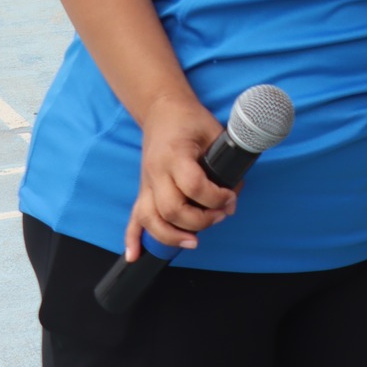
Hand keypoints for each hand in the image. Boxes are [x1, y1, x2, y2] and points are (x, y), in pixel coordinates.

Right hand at [123, 93, 235, 260]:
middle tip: (220, 217)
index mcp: (175, 155)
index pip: (193, 185)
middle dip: (199, 221)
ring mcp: (146, 183)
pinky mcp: (143, 190)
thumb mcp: (214, 132)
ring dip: (172, 236)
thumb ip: (225, 163)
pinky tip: (135, 256)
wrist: (163, 111)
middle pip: (171, 208)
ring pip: (150, 219)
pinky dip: (132, 238)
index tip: (230, 198)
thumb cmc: (191, 120)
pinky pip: (134, 218)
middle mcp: (156, 172)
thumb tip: (234, 196)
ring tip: (194, 241)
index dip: (215, 197)